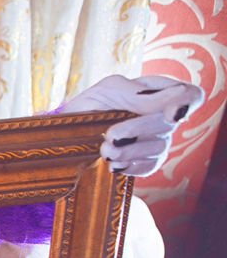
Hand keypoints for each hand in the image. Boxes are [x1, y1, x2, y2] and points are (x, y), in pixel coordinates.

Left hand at [61, 75, 203, 176]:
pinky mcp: (147, 162)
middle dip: (136, 130)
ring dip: (126, 150)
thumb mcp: (110, 90)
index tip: (171, 114)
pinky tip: (112, 162)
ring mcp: (157, 141)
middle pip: (169, 124)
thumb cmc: (90, 105)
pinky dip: (128, 165)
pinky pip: (148, 166)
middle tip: (110, 135)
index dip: (185, 104)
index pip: (190, 96)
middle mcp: (164, 118)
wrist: (66, 135)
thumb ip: (142, 96)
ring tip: (104, 149)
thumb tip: (177, 108)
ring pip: (158, 147)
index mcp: (159, 92)